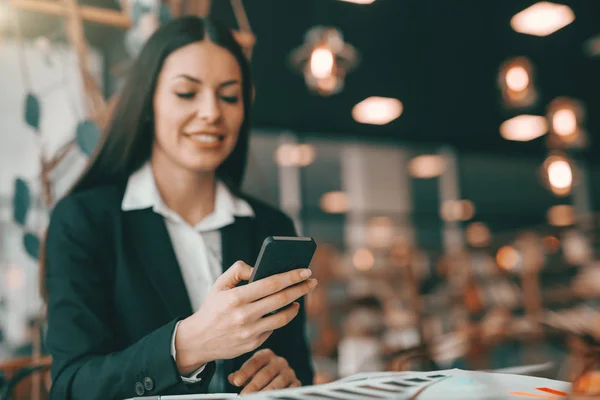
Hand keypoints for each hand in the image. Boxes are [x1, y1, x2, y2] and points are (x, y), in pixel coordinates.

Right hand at [174, 261, 316, 374]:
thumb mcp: (219, 285)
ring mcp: (250, 332)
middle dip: (301, 288)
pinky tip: (285, 310)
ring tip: (300, 297)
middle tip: (312, 281)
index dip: (291, 276)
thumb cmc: (212, 308)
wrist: (198, 340)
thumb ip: (238, 270)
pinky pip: (273, 328)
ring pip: (282, 317)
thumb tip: (258, 268)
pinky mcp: (253, 344)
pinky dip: (281, 318)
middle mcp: (244, 315)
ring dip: (295, 305)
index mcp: (236, 298)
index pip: (271, 283)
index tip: (305, 271)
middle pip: (282, 299)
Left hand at [228, 349, 300, 393]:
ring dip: (266, 391)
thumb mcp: (250, 371)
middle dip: (254, 385)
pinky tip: (272, 398)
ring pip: (278, 382)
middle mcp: (279, 361)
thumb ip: (241, 374)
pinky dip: (280, 394)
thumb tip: (232, 378)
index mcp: (266, 355)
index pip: (254, 362)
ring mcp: (288, 372)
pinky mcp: (296, 383)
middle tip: (245, 394)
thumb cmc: (261, 374)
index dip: (245, 372)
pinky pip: (289, 389)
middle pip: (266, 373)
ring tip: (257, 398)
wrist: (280, 377)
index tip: (236, 382)